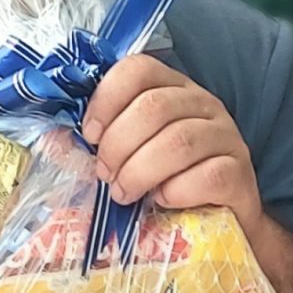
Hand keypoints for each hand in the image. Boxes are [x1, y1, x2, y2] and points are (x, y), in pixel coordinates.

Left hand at [81, 55, 262, 235]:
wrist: (222, 223)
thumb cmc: (168, 184)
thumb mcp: (134, 155)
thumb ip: (102, 142)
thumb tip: (52, 141)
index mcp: (173, 89)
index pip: (137, 69)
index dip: (106, 100)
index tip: (90, 136)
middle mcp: (204, 104)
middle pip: (153, 107)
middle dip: (118, 145)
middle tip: (105, 174)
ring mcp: (227, 136)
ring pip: (178, 142)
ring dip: (139, 172)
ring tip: (124, 193)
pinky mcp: (240, 173)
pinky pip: (207, 175)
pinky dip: (176, 192)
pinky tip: (163, 201)